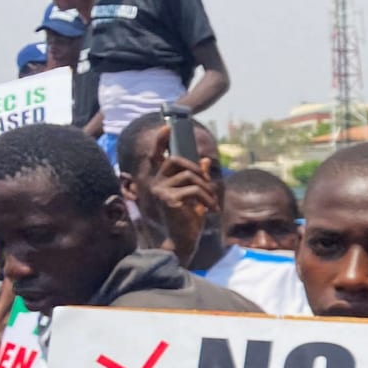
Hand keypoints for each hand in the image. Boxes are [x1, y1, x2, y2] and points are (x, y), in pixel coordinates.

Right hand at [137, 125, 218, 265]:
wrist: (182, 241)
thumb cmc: (187, 220)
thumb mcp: (196, 196)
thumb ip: (197, 178)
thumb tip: (204, 160)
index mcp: (160, 180)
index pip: (155, 156)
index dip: (160, 141)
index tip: (168, 127)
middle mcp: (155, 183)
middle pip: (177, 160)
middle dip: (197, 169)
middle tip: (209, 186)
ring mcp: (159, 190)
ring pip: (190, 176)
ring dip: (207, 189)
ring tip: (212, 203)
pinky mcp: (168, 199)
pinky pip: (194, 189)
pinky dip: (207, 199)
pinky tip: (210, 210)